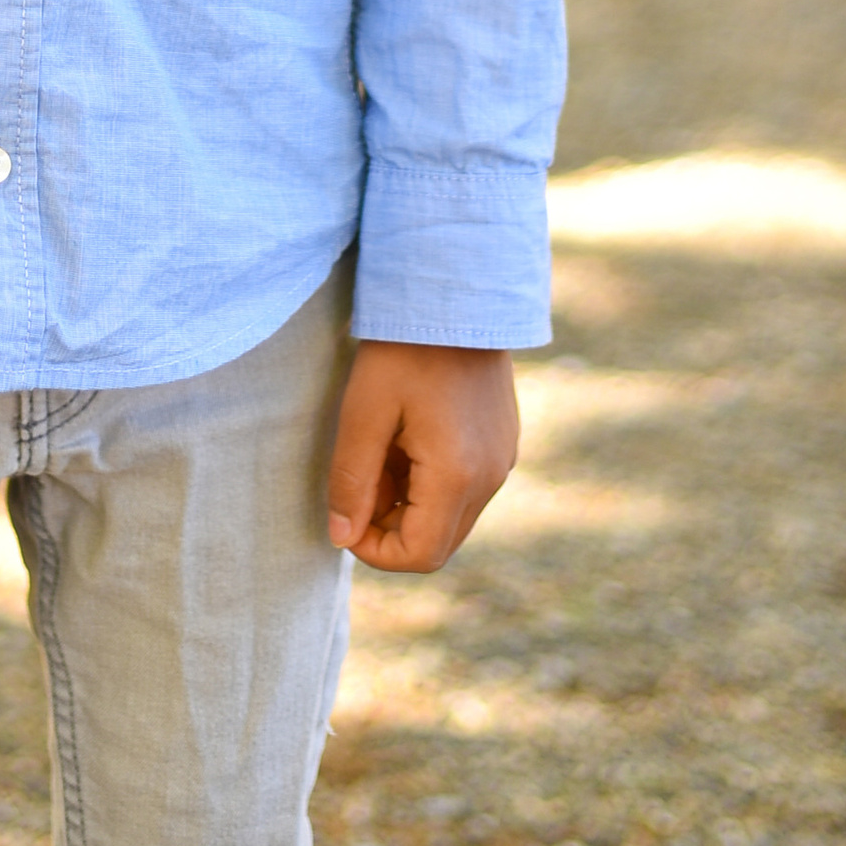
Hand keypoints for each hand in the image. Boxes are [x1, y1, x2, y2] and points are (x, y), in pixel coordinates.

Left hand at [325, 342, 518, 571]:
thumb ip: (352, 481)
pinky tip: (409, 436)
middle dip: (392, 528)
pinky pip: (468, 487)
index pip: (420, 555)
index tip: (347, 516)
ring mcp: (504, 459)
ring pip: (453, 517)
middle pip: (439, 544)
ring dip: (411, 504)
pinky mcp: (504, 442)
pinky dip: (433, 482)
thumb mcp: (363, 411)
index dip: (376, 550)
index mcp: (458, 475)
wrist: (455, 289)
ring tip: (383, 449)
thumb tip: (341, 538)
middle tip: (361, 481)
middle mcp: (491, 477)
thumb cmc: (403, 347)